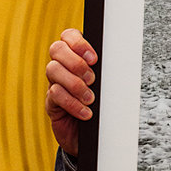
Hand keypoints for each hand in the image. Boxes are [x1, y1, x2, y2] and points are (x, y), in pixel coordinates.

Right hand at [45, 29, 97, 154]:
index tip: (94, 58)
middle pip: (56, 49)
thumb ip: (108, 70)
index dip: (78, 42)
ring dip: (75, 84)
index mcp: (76, 55)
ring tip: (90, 98)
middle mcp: (62, 66)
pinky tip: (86, 112)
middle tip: (92, 79)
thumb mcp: (108, 84)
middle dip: (76, 62)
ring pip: (53, 70)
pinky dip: (72, 103)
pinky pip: (55, 95)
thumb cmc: (104, 104)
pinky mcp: (51, 102)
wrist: (94, 135)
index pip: (68, 35)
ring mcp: (54, 83)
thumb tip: (119, 59)